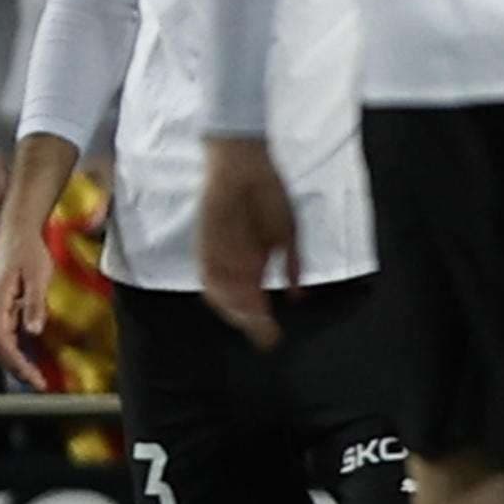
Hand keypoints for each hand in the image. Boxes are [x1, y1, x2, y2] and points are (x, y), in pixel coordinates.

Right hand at [0, 211, 54, 389]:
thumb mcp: (38, 275)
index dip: (17, 364)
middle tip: (40, 384)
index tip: (36, 380)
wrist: (18, 231)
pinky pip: (4, 336)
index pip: (1, 342)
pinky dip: (16, 352)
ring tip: (36, 378)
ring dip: (15, 363)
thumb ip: (35, 303)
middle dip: (16, 369)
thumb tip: (34, 332)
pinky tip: (31, 359)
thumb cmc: (29, 251)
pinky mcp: (1, 308)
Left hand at [197, 137, 297, 351]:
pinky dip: (221, 293)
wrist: (246, 164)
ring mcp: (220, 255)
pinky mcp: (205, 245)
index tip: (275, 337)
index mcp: (253, 262)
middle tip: (268, 338)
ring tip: (255, 323)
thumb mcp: (287, 234)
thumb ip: (292, 265)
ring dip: (237, 312)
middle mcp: (234, 263)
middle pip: (238, 302)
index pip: (253, 300)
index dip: (261, 321)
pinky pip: (209, 276)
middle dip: (252, 324)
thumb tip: (298, 296)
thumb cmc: (269, 194)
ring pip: (222, 295)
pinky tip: (238, 303)